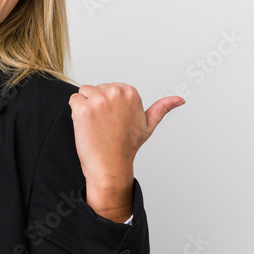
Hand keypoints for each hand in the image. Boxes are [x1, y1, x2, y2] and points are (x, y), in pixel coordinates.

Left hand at [68, 83, 183, 220]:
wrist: (110, 166)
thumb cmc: (127, 147)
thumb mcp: (148, 125)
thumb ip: (162, 108)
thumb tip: (180, 99)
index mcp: (130, 92)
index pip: (108, 88)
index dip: (108, 106)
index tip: (115, 121)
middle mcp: (116, 92)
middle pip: (94, 89)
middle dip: (96, 106)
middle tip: (105, 126)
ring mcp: (99, 100)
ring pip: (83, 93)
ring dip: (85, 108)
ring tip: (96, 126)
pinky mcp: (84, 108)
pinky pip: (73, 100)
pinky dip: (75, 113)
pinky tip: (87, 127)